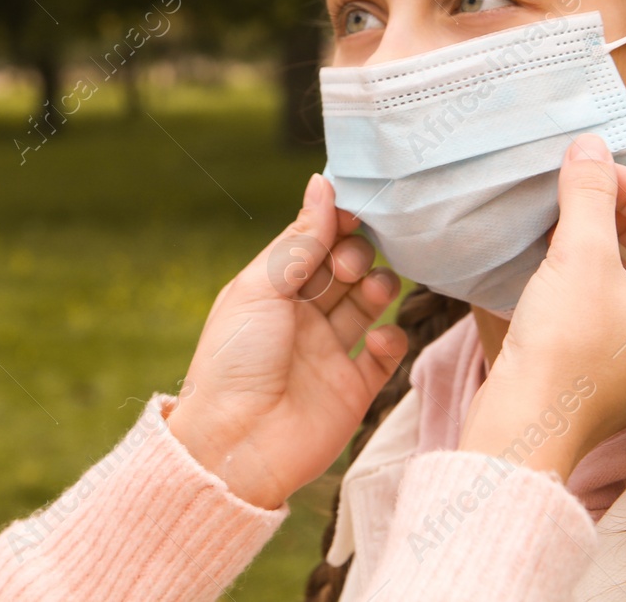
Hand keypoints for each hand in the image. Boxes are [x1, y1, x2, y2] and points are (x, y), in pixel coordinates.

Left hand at [168, 173, 407, 509]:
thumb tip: (322, 183)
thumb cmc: (234, 359)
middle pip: (343, 268)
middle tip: (349, 264)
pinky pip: (384, 353)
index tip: (357, 208)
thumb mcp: (261, 287)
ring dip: (378, 287)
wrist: (236, 443)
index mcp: (271, 289)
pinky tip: (379, 336)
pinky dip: (390, 336)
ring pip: (368, 303)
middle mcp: (301, 317)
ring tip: (371, 288)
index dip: (334, 224)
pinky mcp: (353, 388)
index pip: (311, 242)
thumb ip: (300, 239)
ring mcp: (328, 352)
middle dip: (354, 254)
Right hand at [460, 133, 625, 479]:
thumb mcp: (580, 254)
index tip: (589, 169)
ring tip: (559, 223)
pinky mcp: (625, 377)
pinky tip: (554, 267)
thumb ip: (590, 193)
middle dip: (618, 215)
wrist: (529, 425)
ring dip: (603, 246)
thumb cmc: (566, 343)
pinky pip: (621, 313)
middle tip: (574, 190)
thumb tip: (590, 144)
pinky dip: (594, 282)